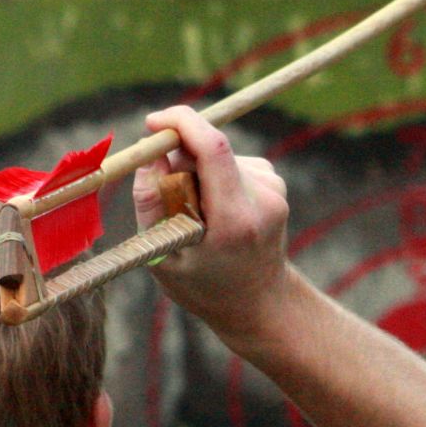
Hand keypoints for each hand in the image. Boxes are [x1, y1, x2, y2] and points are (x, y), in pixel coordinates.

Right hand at [133, 107, 293, 336]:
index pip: (213, 148)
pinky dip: (212, 178)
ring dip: (195, 173)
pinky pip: (229, 163)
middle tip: (167, 198)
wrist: (260, 304)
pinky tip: (215, 212)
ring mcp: (274, 188)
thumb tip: (153, 153)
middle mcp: (263, 199)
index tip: (152, 123)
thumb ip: (151, 203)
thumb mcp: (162, 255)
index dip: (181, 124)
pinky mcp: (274, 182)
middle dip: (178, 158)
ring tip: (197, 218)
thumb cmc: (203, 287)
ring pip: (217, 156)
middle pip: (210, 150)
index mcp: (235, 219)